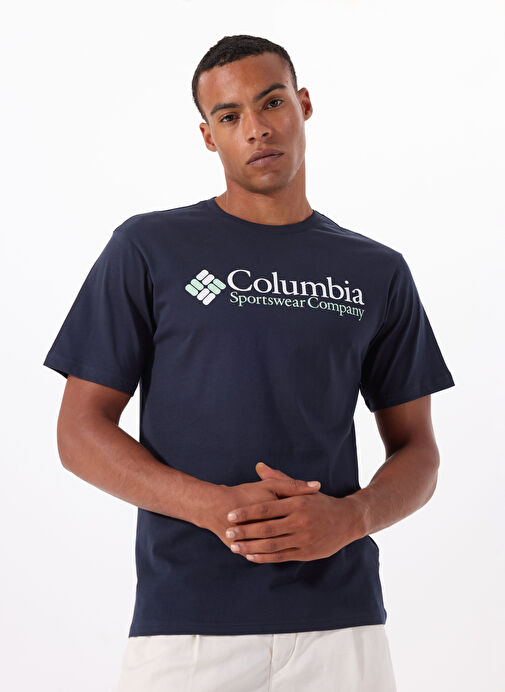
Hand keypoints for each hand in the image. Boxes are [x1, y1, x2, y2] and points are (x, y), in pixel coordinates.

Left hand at [223, 462, 363, 562]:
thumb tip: (259, 466)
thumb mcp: (302, 490)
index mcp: (297, 503)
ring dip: (251, 547)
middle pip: (266, 528)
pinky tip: (251, 556)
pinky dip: (265, 557)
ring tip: (234, 547)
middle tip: (228, 533)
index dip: (247, 513)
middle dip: (244, 532)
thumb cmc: (321, 503)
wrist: (348, 520)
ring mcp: (303, 539)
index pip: (266, 508)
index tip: (230, 515)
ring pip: (272, 545)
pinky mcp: (306, 553)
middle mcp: (300, 521)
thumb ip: (279, 479)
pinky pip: (281, 556)